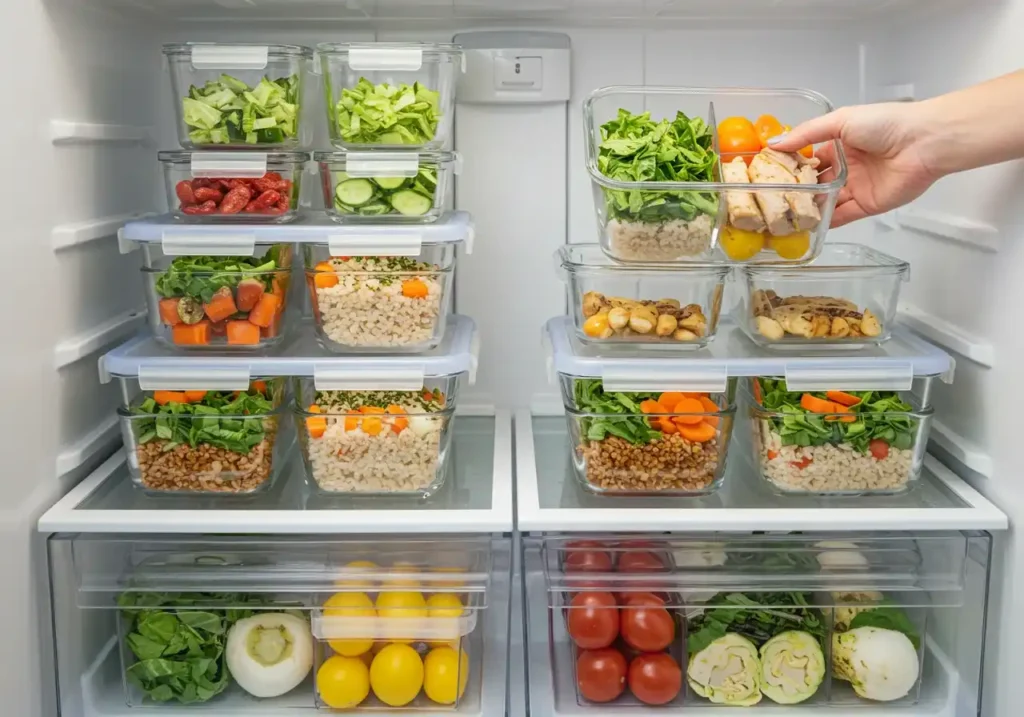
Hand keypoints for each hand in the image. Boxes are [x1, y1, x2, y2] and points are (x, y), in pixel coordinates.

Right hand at [769, 102, 942, 227]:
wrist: (923, 142)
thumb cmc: (885, 124)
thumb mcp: (841, 121)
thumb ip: (807, 133)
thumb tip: (774, 144)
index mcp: (841, 144)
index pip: (809, 158)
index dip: (791, 166)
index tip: (767, 174)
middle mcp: (847, 167)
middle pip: (816, 182)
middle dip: (797, 190)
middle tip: (771, 199)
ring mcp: (856, 187)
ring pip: (826, 201)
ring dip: (809, 208)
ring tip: (784, 215)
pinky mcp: (867, 205)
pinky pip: (842, 216)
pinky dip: (826, 222)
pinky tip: (807, 226)